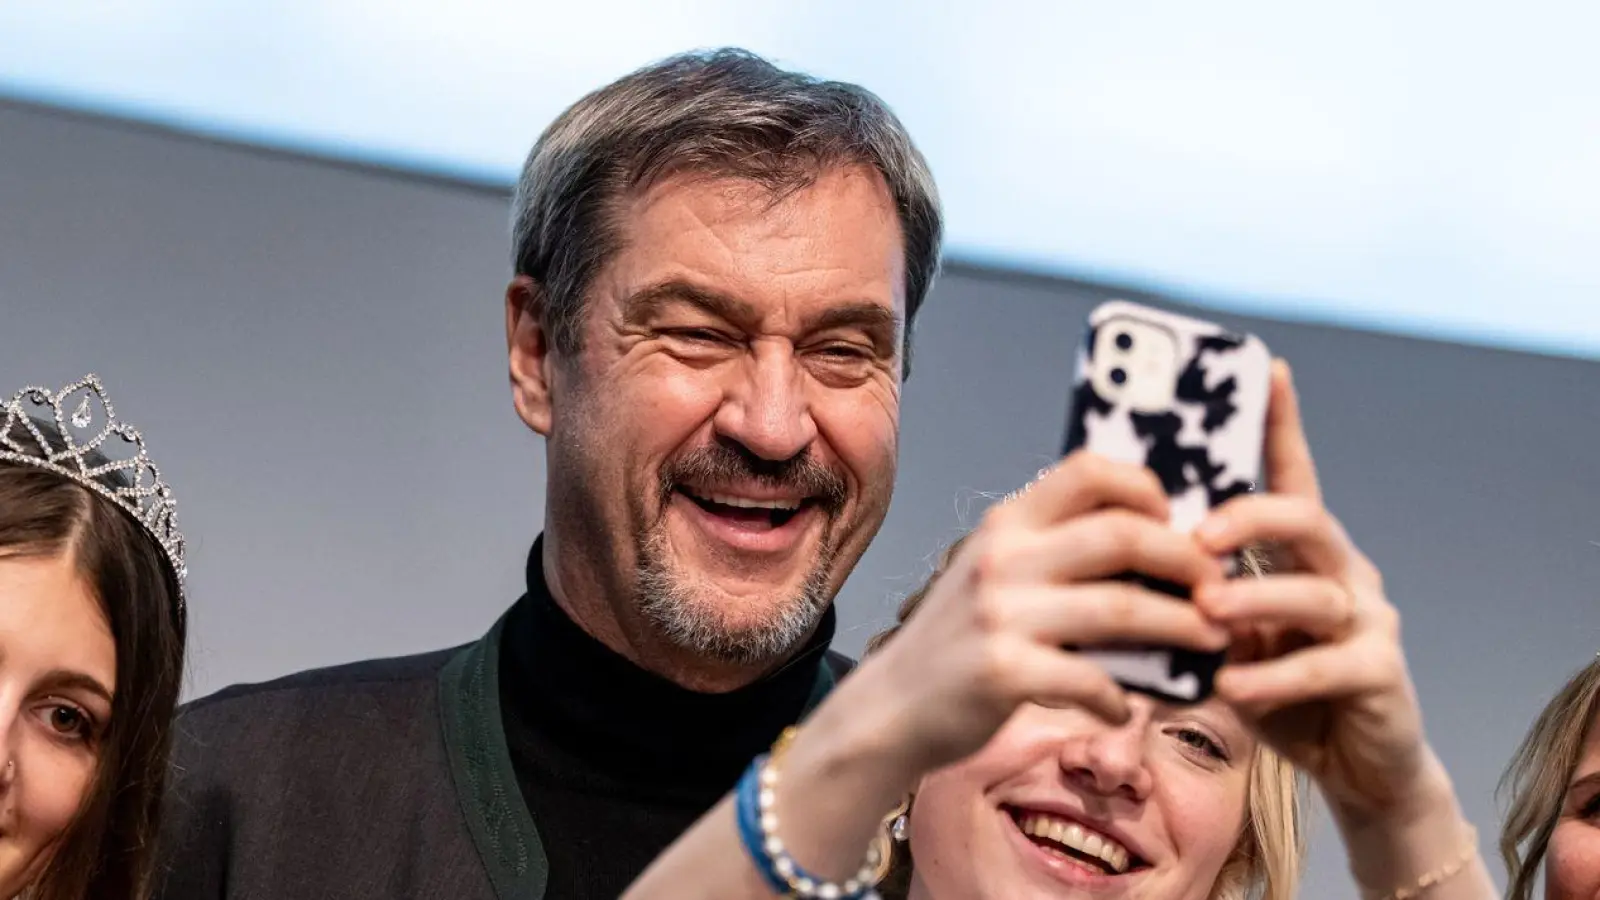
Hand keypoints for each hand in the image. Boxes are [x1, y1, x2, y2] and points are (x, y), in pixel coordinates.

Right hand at [860, 451, 1230, 779]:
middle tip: (1218, 586)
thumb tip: (1151, 543)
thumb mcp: (994, 576)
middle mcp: (1003, 558)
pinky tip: (1124, 706)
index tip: (1177, 521)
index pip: (1089, 471)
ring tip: (1212, 639)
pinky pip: (1093, 679)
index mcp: (1007, 524)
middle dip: (1188, 560)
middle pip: (1123, 534)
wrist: (890, 708)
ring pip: (1123, 608)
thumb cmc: (959, 643)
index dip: (1147, 488)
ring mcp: (1002, 614)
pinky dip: (1122, 696)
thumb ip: (1052, 553)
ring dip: (1182, 626)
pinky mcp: (1005, 672)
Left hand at [1193, 361, 1431, 820]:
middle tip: (1197, 538)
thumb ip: (1196, 593)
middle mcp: (1342, 572)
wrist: (1354, 765)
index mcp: (1303, 552)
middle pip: (1306, 518)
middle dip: (1250, 519)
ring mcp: (1368, 621)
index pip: (1293, 475)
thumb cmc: (1278, 685)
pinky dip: (1272, 674)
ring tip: (1207, 613)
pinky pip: (1325, 665)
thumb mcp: (1229, 632)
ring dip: (1254, 599)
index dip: (1283, 425)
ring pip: (1315, 592)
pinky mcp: (1380, 675)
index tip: (1271, 370)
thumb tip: (1118, 556)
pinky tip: (1231, 684)